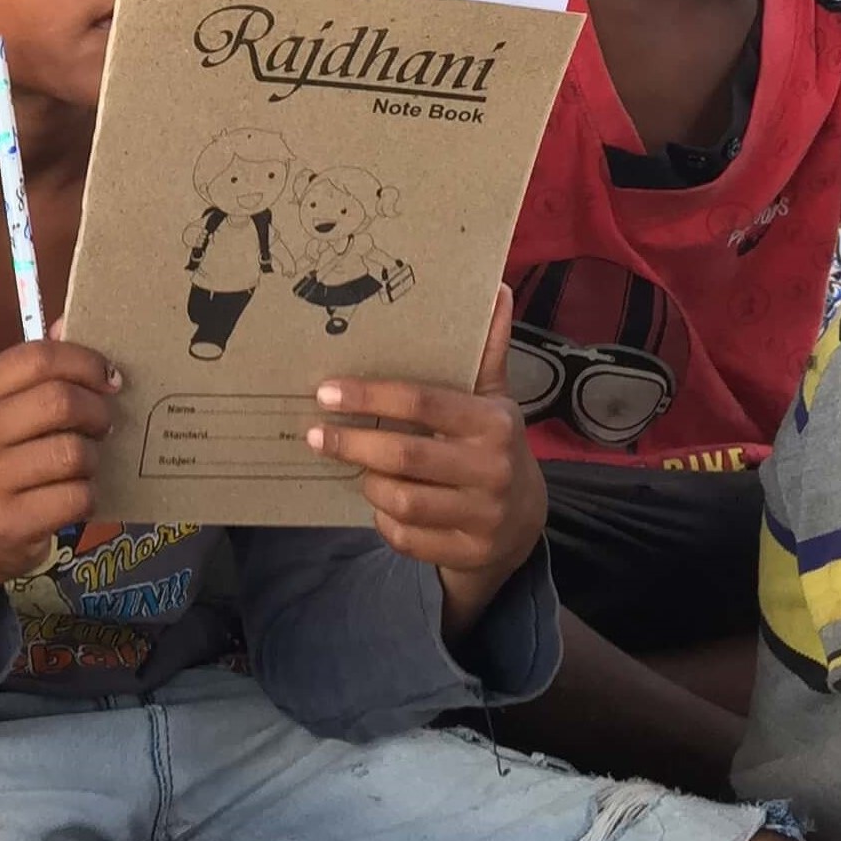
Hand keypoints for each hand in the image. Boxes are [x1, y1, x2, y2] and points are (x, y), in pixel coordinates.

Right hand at [0, 341, 117, 646]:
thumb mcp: (1, 411)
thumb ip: (33, 371)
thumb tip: (68, 322)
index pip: (35, 358)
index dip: (83, 361)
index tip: (108, 377)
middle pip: (59, 402)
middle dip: (97, 410)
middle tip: (105, 422)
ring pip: (73, 452)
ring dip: (93, 457)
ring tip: (86, 461)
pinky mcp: (10, 521)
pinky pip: (76, 496)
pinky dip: (88, 494)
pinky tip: (76, 494)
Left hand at [309, 291, 544, 638]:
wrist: (525, 519)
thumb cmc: (491, 442)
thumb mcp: (492, 396)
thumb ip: (486, 348)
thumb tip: (495, 287)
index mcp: (494, 422)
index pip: (421, 403)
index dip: (368, 397)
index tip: (324, 392)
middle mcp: (492, 471)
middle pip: (403, 456)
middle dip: (351, 444)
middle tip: (314, 434)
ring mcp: (483, 517)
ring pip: (400, 500)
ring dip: (367, 483)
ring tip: (355, 467)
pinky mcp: (468, 554)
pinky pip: (405, 537)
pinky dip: (385, 521)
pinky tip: (381, 504)